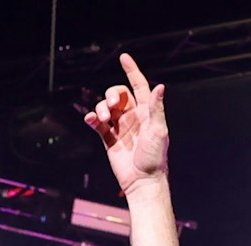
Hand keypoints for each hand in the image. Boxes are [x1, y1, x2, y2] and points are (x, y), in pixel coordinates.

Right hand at [84, 54, 168, 195]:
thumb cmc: (155, 158)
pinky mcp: (109, 139)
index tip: (124, 57)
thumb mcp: (158, 131)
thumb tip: (160, 86)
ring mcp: (121, 128)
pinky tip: (91, 120)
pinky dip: (92, 118)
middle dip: (111, 95)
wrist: (143, 182)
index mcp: (147, 113)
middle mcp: (134, 117)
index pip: (139, 86)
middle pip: (118, 94)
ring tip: (103, 119)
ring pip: (105, 107)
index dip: (132, 71)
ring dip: (101, 108)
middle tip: (112, 107)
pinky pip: (97, 123)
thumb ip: (156, 108)